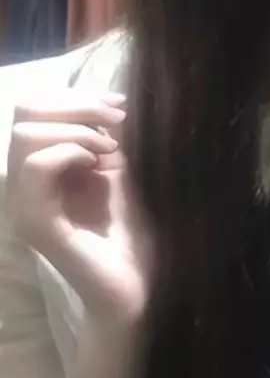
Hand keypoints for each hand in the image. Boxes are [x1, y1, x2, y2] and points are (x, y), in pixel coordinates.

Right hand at [6, 92, 153, 331]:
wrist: (138, 283)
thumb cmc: (132, 228)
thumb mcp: (120, 170)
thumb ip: (106, 136)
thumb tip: (111, 98)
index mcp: (40, 167)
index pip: (32, 108)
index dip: (75, 94)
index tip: (119, 104)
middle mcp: (23, 184)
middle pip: (24, 113)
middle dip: (78, 105)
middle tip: (116, 123)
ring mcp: (24, 204)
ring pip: (26, 135)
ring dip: (77, 129)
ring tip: (108, 150)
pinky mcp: (36, 223)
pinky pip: (36, 167)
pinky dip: (71, 151)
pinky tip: (98, 164)